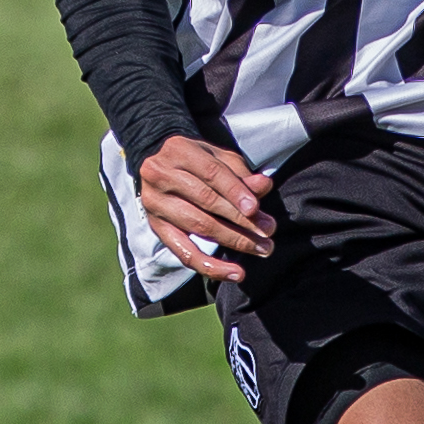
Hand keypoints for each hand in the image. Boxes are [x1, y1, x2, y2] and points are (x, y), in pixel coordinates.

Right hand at [136, 135, 275, 282]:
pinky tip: (235, 273)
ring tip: (261, 248)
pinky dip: (211, 266)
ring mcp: (155, 204)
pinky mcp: (157, 228)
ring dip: (234, 240)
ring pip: (198, 226)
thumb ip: (240, 174)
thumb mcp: (219, 158)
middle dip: (241, 219)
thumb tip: (264, 187)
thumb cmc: (198, 162)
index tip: (256, 209)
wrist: (162, 167)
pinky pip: (184, 253)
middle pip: (206, 201)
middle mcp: (160, 176)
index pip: (211, 173)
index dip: (235, 191)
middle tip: (268, 232)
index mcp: (178, 151)